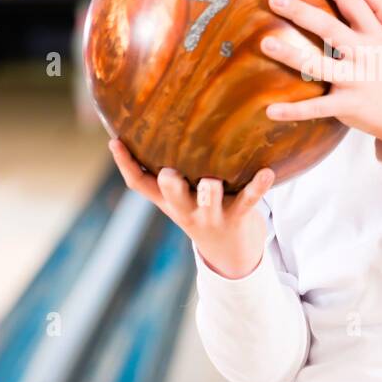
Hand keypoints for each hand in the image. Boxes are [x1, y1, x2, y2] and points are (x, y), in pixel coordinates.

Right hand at [108, 138, 273, 277]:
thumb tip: (155, 128)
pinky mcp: (238, 216)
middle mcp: (186, 209)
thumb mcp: (179, 198)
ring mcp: (212, 215)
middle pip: (172, 197)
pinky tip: (267, 172)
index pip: (139, 184)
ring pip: (209, 201)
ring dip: (209, 191)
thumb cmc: (201, 211)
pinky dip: (259, 186)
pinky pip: (249, 199)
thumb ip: (168, 174)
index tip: (115, 141)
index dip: (125, 164)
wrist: (230, 253)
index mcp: (169, 201)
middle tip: (168, 173)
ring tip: (211, 182)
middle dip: (170, 186)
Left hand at [260, 0, 381, 157]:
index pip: (350, 0)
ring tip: (265, 43)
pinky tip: (269, 110)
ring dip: (291, 56)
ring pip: (319, 66)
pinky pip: (317, 108)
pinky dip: (294, 111)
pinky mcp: (347, 104)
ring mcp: (355, 80)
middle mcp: (365, 53)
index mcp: (374, 33)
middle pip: (330, 28)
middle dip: (302, 12)